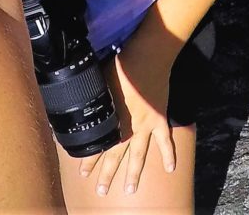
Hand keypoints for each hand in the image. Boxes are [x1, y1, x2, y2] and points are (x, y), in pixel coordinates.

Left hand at [80, 42, 175, 197]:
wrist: (146, 58)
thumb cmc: (121, 67)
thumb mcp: (99, 83)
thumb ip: (94, 101)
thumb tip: (79, 106)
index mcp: (113, 119)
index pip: (99, 145)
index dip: (90, 158)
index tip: (82, 172)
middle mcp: (129, 127)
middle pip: (116, 155)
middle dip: (107, 174)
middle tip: (100, 191)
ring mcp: (146, 126)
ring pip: (139, 155)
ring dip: (134, 173)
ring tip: (130, 189)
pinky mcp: (160, 120)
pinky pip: (165, 141)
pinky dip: (169, 155)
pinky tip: (170, 169)